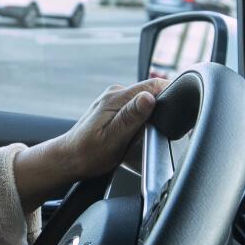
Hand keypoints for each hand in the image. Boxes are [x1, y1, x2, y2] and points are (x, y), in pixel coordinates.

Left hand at [12, 79, 163, 205]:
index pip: (154, 85)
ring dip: (150, 118)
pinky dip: (141, 122)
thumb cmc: (88, 154)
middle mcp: (115, 94)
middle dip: (160, 111)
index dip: (171, 95)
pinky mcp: (115, 108)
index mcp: (116, 97)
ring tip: (140, 137)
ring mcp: (114, 100)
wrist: (69, 159)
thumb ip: (131, 117)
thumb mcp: (113, 139)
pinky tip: (133, 136)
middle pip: (151, 93)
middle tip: (153, 134)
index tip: (176, 113)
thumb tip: (149, 98)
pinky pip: (136, 109)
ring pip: (145, 102)